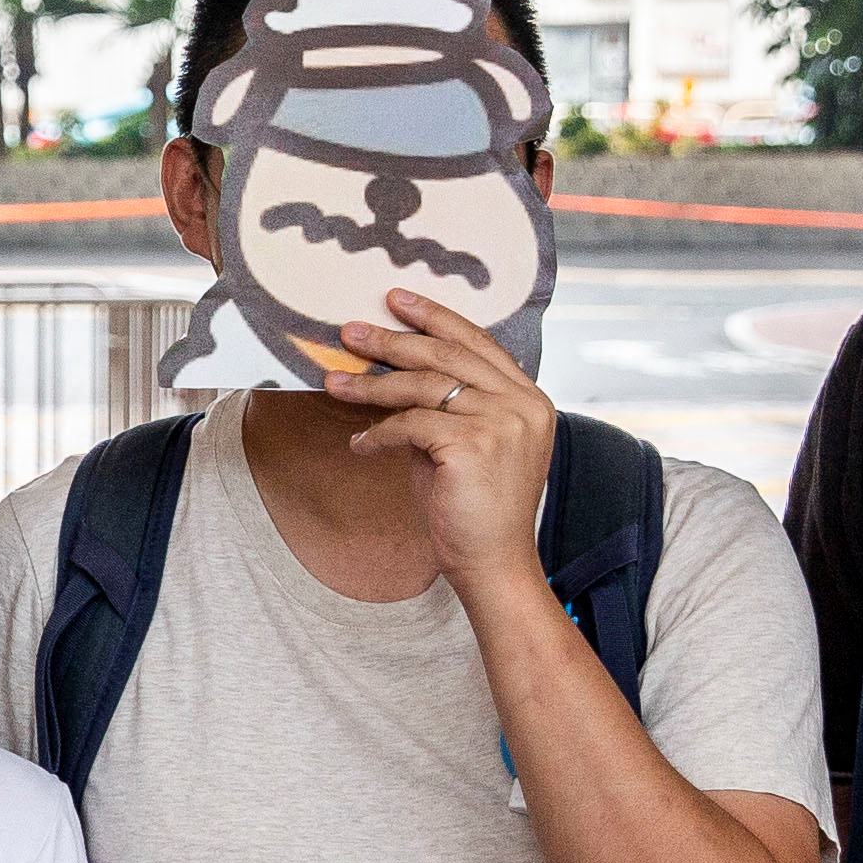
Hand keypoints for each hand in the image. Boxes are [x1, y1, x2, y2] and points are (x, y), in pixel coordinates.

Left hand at [325, 288, 561, 588]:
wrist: (492, 562)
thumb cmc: (474, 507)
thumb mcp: (467, 444)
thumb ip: (448, 406)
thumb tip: (394, 373)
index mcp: (528, 398)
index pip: (478, 343)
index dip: (436, 317)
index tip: (397, 299)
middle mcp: (522, 404)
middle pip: (447, 355)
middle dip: (393, 339)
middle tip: (351, 331)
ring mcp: (501, 422)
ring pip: (423, 385)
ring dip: (372, 384)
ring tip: (334, 382)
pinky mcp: (473, 444)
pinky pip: (410, 424)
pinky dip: (378, 433)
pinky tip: (360, 445)